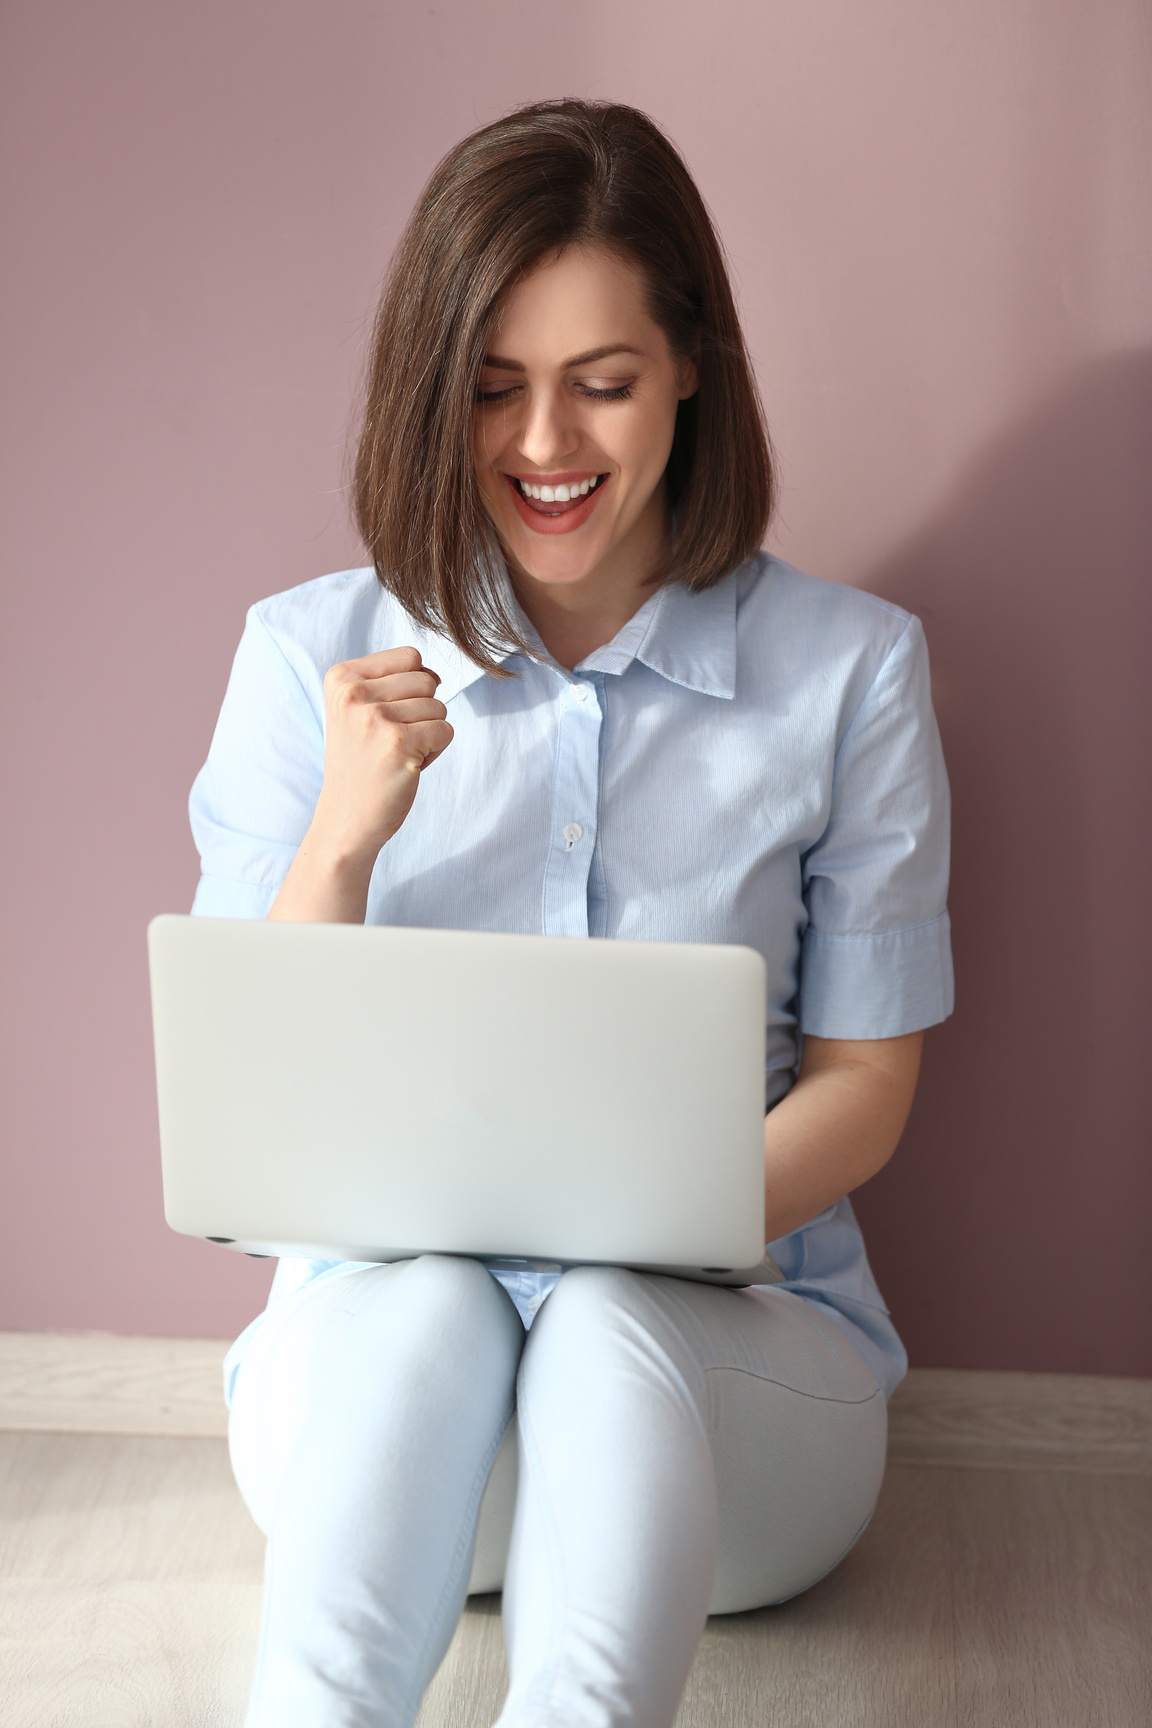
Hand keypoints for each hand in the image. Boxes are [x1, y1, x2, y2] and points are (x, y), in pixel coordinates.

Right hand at [267, 646, 452, 922]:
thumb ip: (390, 680)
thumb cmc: (360, 761)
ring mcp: (376, 718)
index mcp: (341, 676)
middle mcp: (355, 693)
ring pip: (439, 707)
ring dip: (427, 734)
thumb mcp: (357, 709)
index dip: (410, 688)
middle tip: (389, 741)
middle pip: (427, 681)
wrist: (345, 818)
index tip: (382, 716)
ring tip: (395, 755)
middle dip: (420, 712)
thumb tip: (435, 674)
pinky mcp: (399, 743)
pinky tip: (406, 766)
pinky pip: (446, 731)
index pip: (410, 656)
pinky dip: (435, 751)